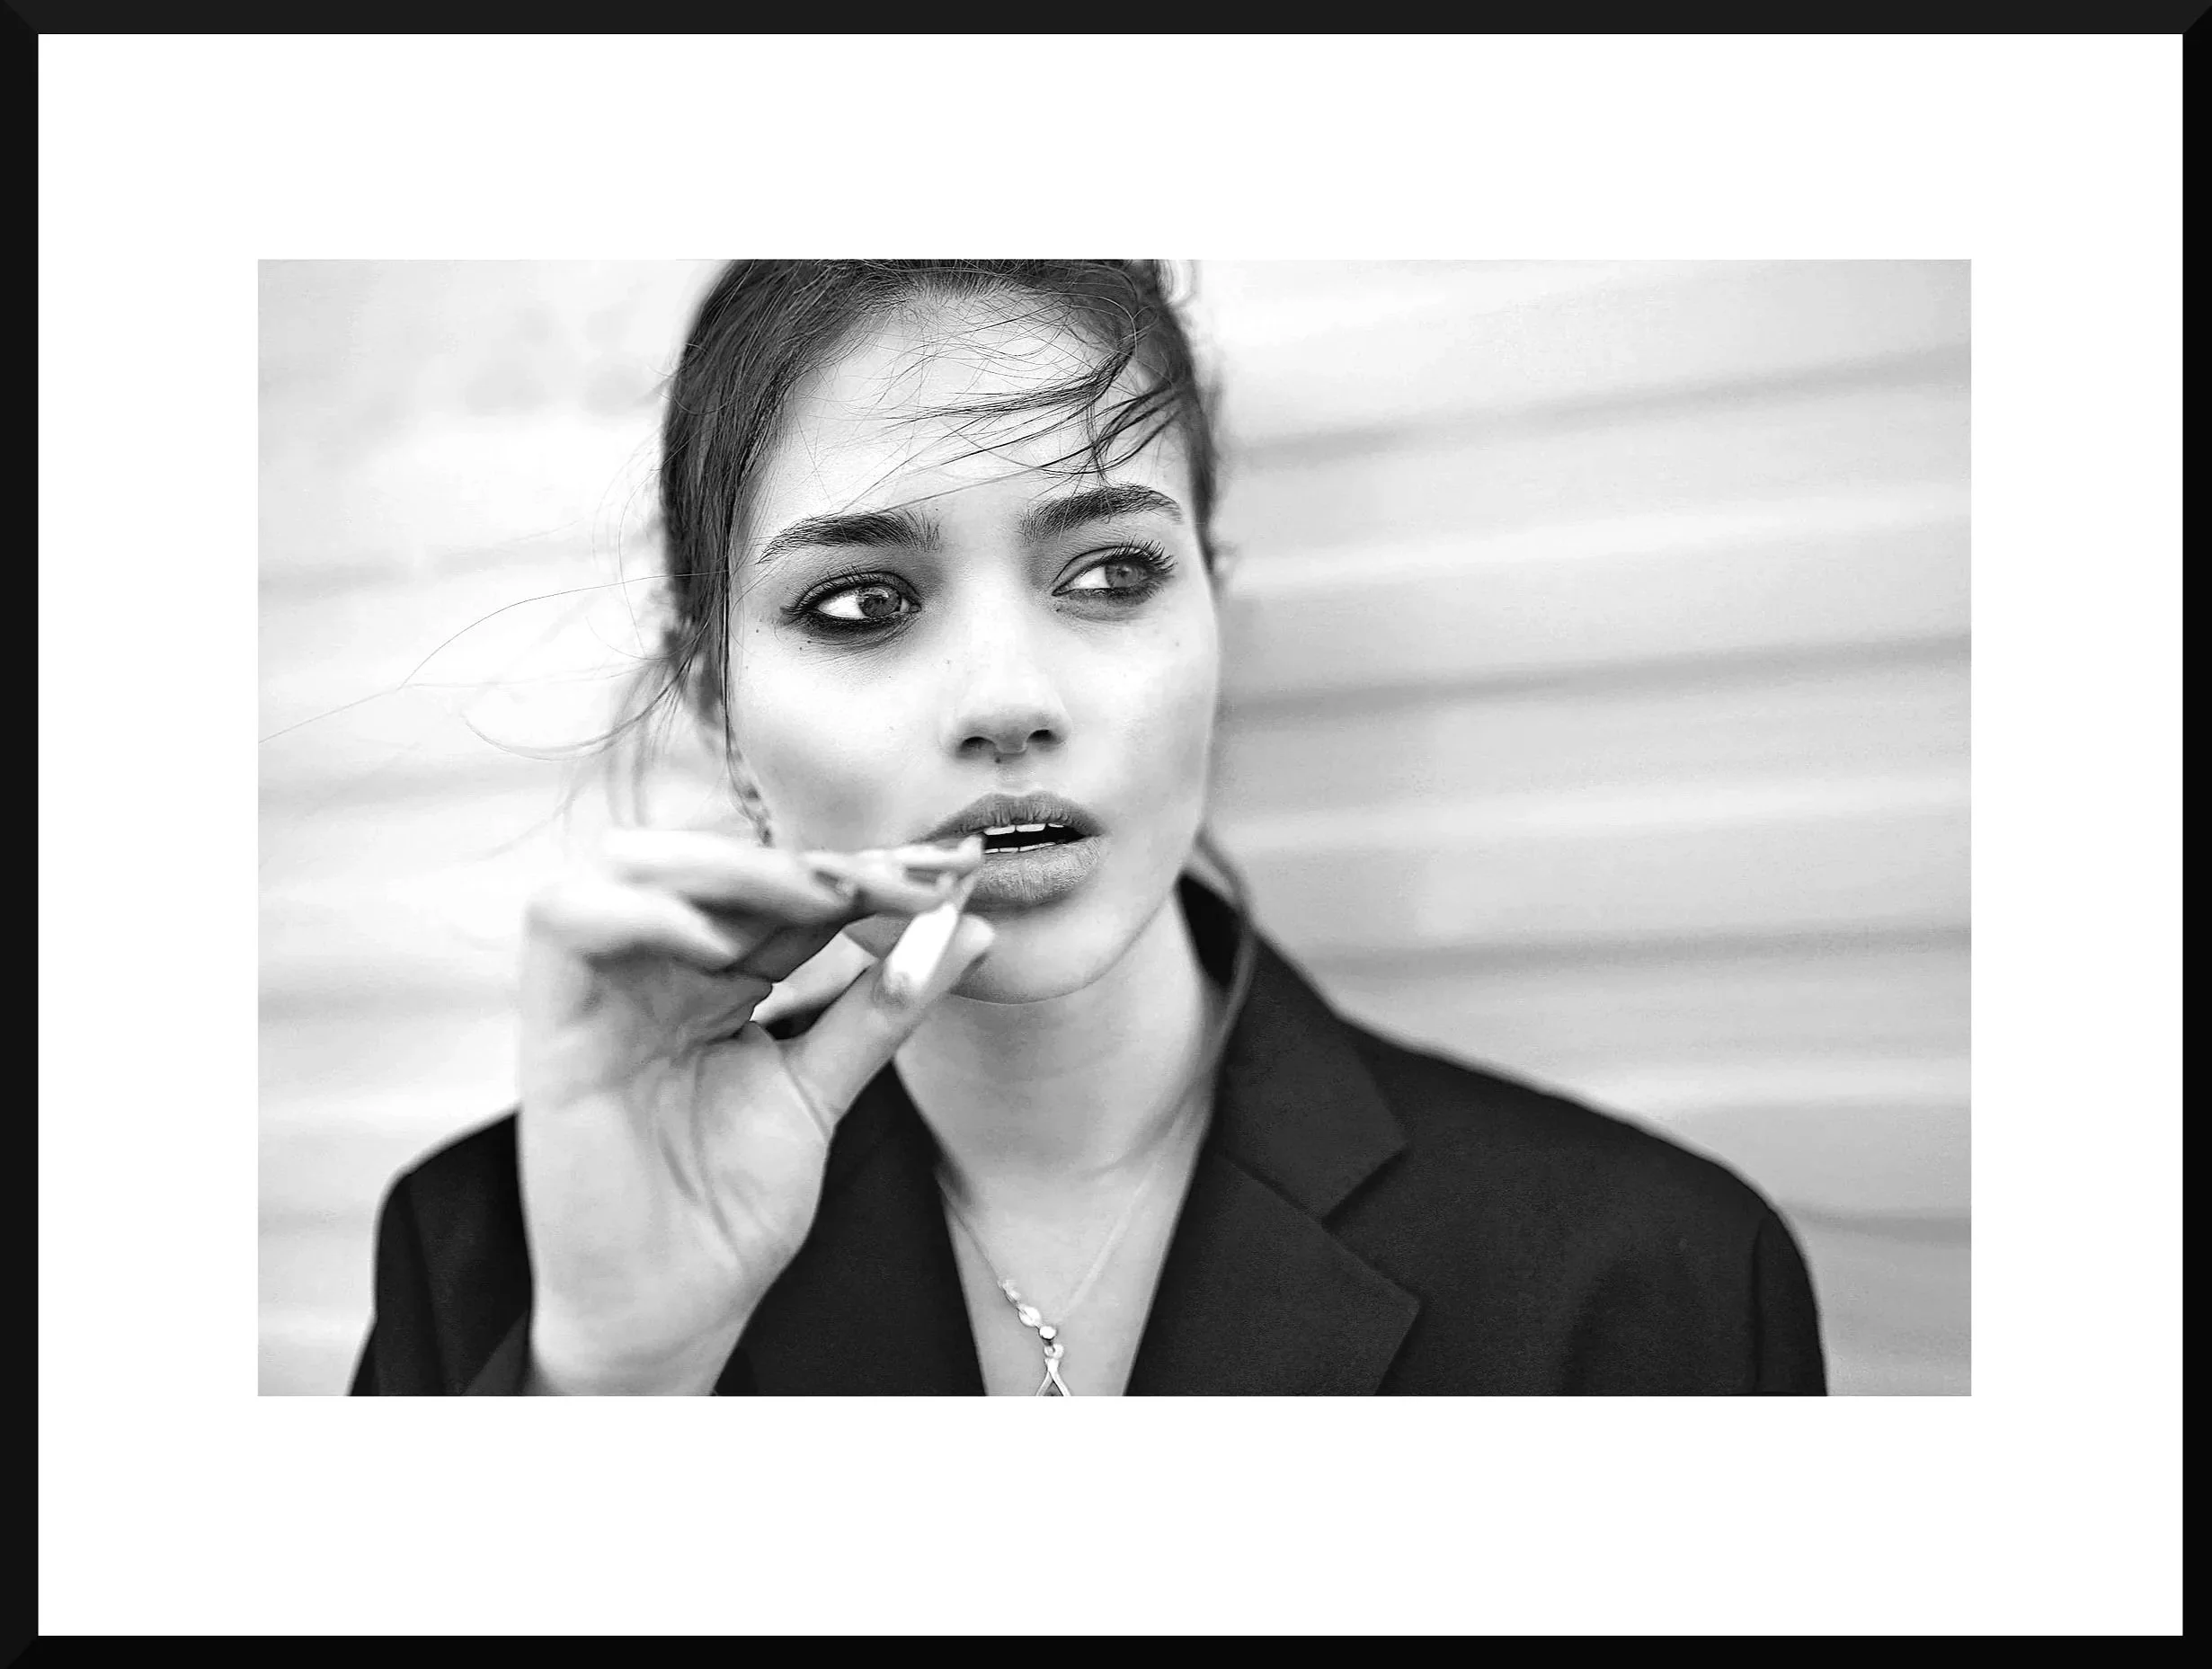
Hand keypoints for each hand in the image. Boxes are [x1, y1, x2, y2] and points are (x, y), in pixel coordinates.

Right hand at [515, 828, 989, 1393]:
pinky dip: (639, 912)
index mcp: (719, 976)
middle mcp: (658, 968)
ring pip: (639, 864)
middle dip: (814, 860)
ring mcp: (603, 989)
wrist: (668, 1313)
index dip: (865, 874)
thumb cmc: (728, 1210)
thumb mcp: (823, 1091)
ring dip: (735, 868)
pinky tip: (717, 943)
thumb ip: (886, 1007)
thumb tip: (974, 927)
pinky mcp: (551, 1024)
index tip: (949, 874)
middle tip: (901, 879)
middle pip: (721, 863)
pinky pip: (564, 921)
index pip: (787, 891)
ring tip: (825, 897)